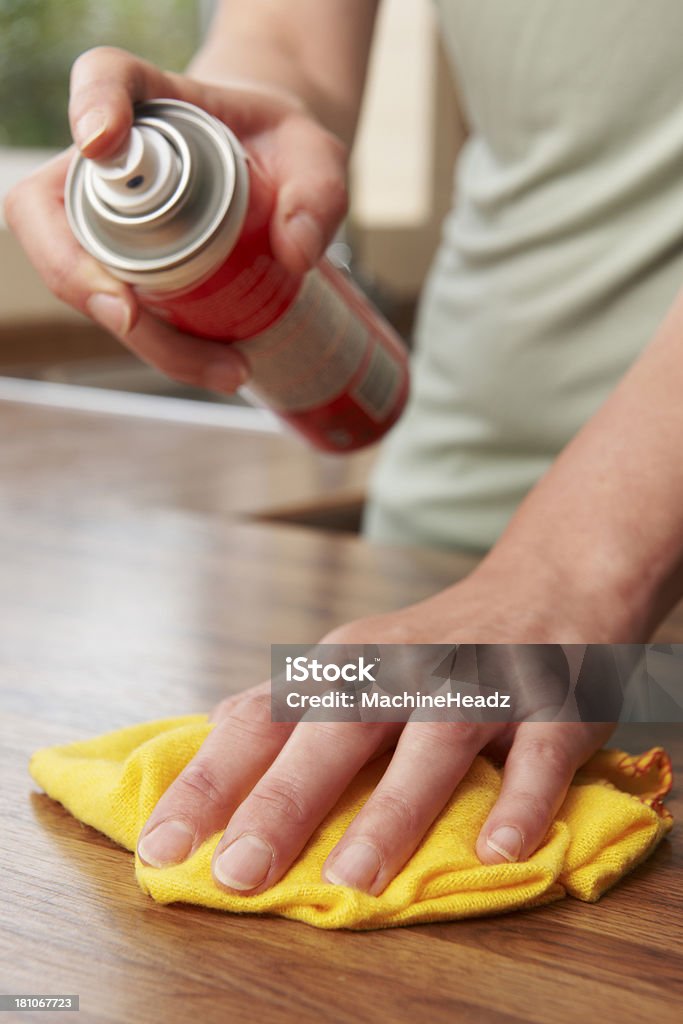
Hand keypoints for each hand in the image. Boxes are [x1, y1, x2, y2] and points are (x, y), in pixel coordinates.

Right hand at [3, 47, 348, 394]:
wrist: (276, 173)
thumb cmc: (285, 153)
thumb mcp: (317, 160)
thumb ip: (318, 193)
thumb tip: (294, 253)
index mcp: (154, 99)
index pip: (106, 77)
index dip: (92, 104)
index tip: (102, 142)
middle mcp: (112, 160)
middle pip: (52, 208)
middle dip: (80, 273)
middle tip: (135, 318)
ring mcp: (105, 218)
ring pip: (79, 276)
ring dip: (138, 334)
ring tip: (224, 368)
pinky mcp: (121, 268)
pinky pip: (119, 312)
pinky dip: (163, 349)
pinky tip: (217, 367)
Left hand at [136, 568, 614, 894]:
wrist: (544, 585)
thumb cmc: (429, 646)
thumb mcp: (353, 661)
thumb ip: (288, 705)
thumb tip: (208, 745)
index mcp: (344, 664)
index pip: (262, 720)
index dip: (211, 782)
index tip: (162, 847)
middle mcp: (402, 667)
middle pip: (336, 730)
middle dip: (284, 801)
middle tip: (239, 872)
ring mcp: (478, 683)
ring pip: (432, 743)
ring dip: (393, 809)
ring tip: (353, 879)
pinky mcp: (551, 703)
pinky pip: (537, 754)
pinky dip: (521, 799)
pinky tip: (499, 852)